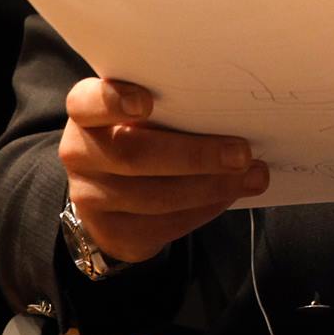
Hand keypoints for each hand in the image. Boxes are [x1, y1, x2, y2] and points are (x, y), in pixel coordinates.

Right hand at [58, 77, 267, 262]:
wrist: (113, 191)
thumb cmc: (145, 135)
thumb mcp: (150, 114)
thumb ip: (175, 106)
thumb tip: (234, 110)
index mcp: (87, 114)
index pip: (87, 103)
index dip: (113, 102)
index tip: (146, 102)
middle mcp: (80, 154)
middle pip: (132, 155)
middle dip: (194, 155)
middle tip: (241, 153)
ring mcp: (90, 198)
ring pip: (153, 197)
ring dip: (211, 188)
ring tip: (252, 177)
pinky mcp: (111, 233)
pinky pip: (161, 226)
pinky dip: (203, 210)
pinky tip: (228, 196)